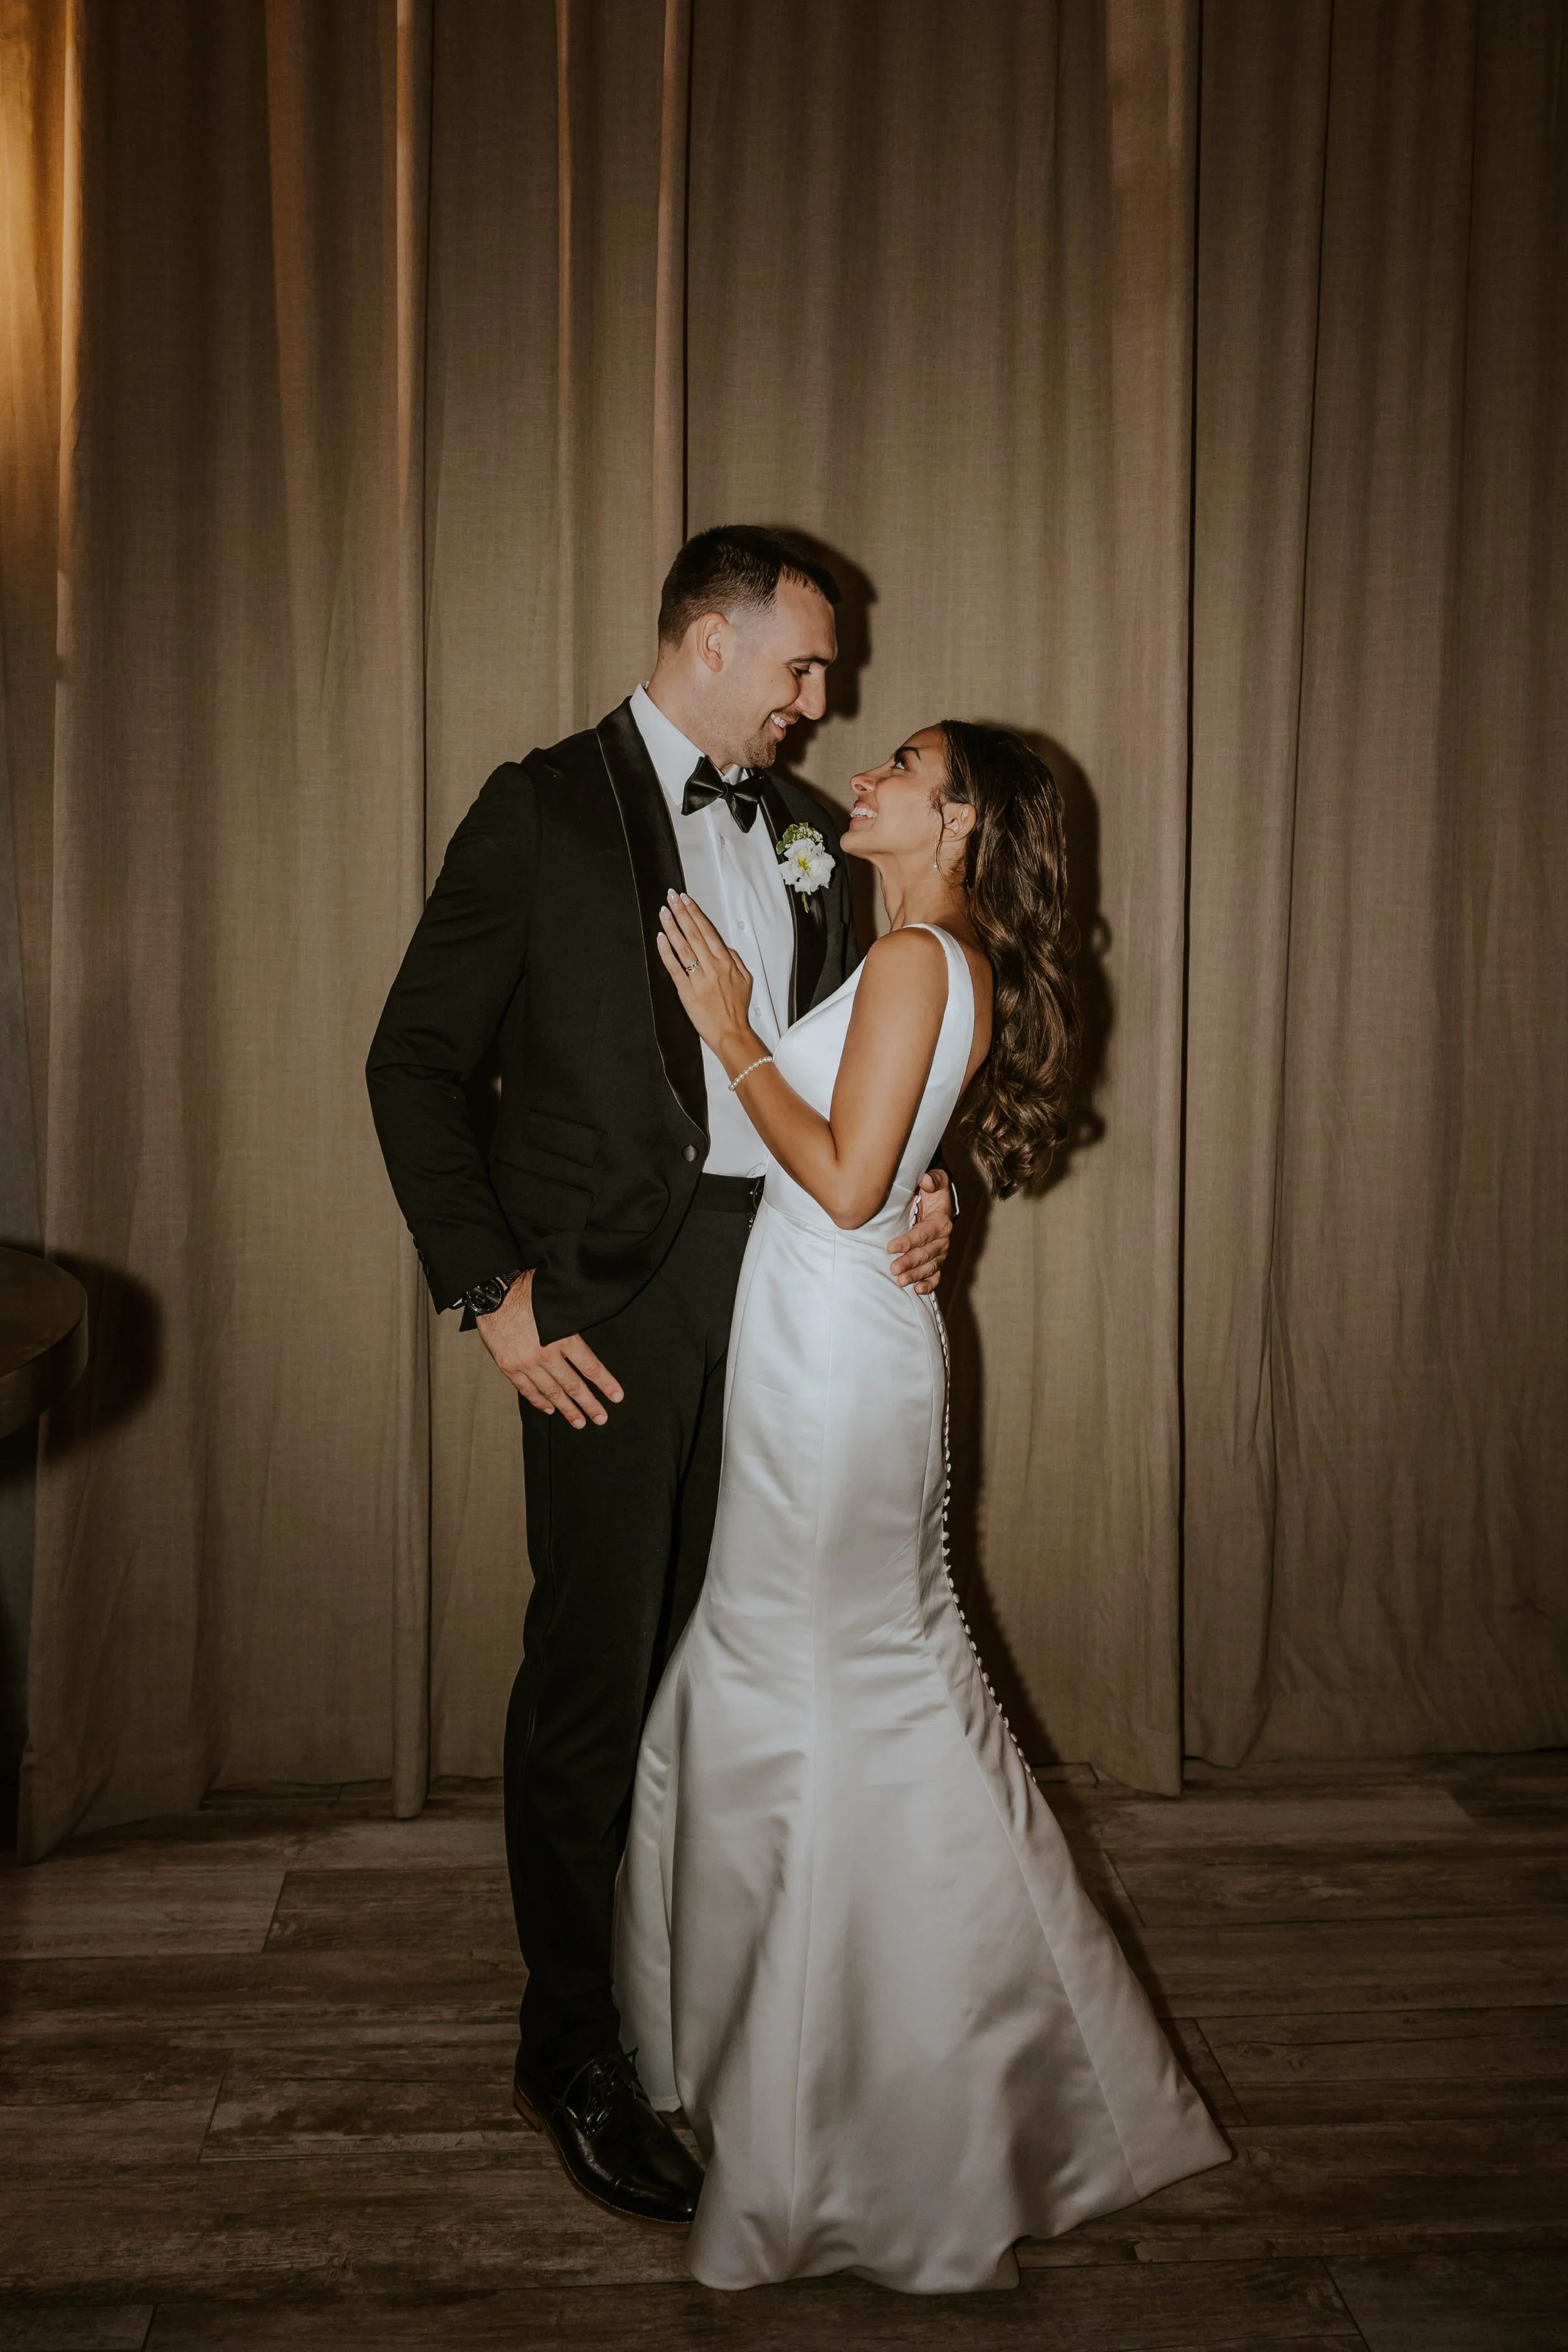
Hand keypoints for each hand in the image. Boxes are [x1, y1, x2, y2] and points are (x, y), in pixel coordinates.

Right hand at [476, 1269, 622, 1428]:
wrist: (493, 1294)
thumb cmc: (527, 1292)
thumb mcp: (558, 1302)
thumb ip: (574, 1319)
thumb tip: (595, 1319)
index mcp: (562, 1337)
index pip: (590, 1366)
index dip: (605, 1383)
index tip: (617, 1397)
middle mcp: (546, 1353)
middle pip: (573, 1385)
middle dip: (589, 1404)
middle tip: (601, 1418)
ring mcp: (526, 1363)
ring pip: (551, 1391)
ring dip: (567, 1409)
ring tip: (580, 1421)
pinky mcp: (509, 1366)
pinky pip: (527, 1389)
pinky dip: (539, 1401)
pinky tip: (550, 1409)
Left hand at [656, 891, 757, 1064]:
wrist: (731, 1032)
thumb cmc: (736, 1009)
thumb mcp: (745, 980)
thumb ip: (734, 960)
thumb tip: (724, 947)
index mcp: (726, 962)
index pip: (708, 931)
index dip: (695, 913)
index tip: (686, 900)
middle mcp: (712, 966)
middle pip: (693, 933)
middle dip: (681, 912)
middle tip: (671, 897)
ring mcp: (698, 978)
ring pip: (682, 946)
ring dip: (671, 926)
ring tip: (663, 911)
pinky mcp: (686, 991)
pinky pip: (674, 967)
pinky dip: (666, 951)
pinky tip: (660, 938)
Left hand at [887, 1171, 954, 1293]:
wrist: (937, 1202)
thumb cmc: (932, 1191)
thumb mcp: (935, 1179)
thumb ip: (933, 1179)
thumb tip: (926, 1181)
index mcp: (940, 1221)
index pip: (924, 1233)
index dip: (908, 1241)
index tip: (891, 1247)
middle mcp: (943, 1239)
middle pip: (926, 1254)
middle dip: (910, 1262)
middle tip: (894, 1269)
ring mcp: (940, 1252)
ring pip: (930, 1267)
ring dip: (916, 1275)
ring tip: (901, 1282)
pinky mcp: (936, 1261)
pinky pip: (935, 1276)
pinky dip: (928, 1284)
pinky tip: (918, 1290)